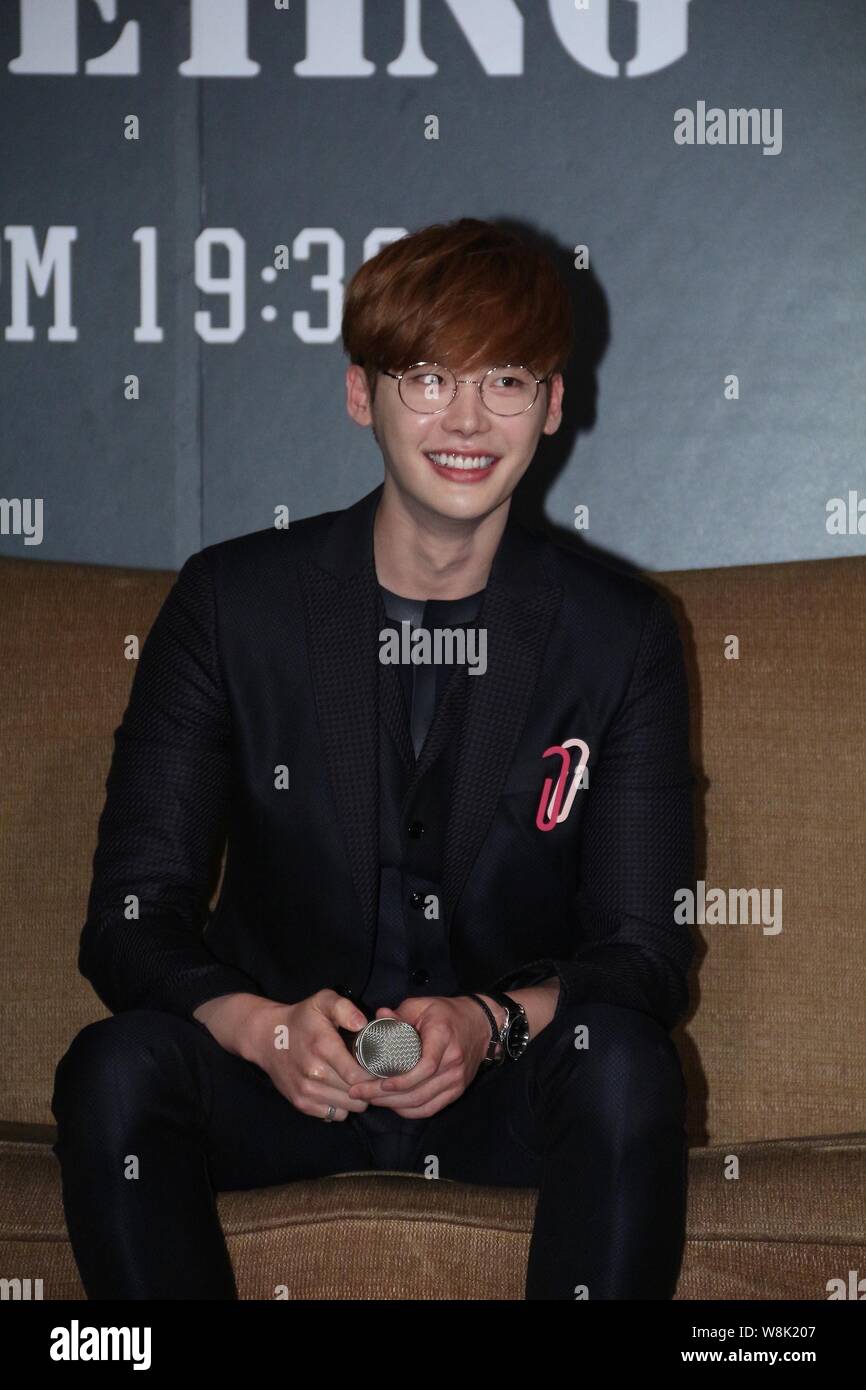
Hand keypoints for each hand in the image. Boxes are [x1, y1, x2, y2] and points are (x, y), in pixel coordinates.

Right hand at [195, 988, 373, 1121]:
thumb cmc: (302, 1019)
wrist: (267, 1037)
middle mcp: (314, 1073)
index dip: (374, 1075)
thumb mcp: (322, 1001)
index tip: (380, 1067)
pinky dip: (341, 1106)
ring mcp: (306, 1091)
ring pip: (348, 1108)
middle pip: (357, 1095)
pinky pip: (334, 1115)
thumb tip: (362, 1024)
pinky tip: (340, 1090)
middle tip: (369, 1074)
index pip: (358, 1076)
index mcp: (323, 1047)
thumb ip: (344, 1008)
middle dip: (368, 1086)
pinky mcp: (301, 1103)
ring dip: (356, 1098)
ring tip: (355, 1081)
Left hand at [347, 995, 492, 1118]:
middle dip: (383, 1096)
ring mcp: (456, 1080)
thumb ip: (400, 1013)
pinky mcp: (456, 1091)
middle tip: (357, 1091)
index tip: (380, 1083)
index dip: (402, 1079)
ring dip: (392, 1105)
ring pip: (421, 1103)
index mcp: (443, 1038)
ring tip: (368, 1098)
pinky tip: (391, 1105)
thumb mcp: (423, 1005)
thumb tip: (379, 1016)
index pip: (425, 1066)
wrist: (481, 1025)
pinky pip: (430, 1109)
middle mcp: (452, 1063)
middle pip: (417, 1090)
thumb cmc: (448, 1014)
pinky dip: (409, 1111)